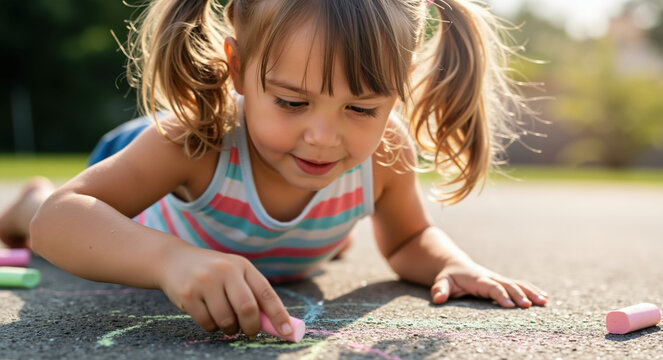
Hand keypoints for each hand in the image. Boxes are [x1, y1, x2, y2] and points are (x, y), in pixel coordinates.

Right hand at [158, 245, 293, 336]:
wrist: (174, 260)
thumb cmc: (213, 273)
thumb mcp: (234, 274)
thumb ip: (253, 295)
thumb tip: (276, 325)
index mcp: (242, 265)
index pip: (266, 292)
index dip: (279, 314)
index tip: (288, 332)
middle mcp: (225, 270)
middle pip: (247, 308)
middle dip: (251, 327)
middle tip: (250, 332)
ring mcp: (205, 281)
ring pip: (226, 319)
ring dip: (229, 328)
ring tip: (225, 321)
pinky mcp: (188, 294)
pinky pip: (207, 323)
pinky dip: (211, 326)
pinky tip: (208, 315)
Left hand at [431, 257, 547, 307]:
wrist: (455, 264)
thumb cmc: (449, 276)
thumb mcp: (442, 282)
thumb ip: (440, 290)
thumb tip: (438, 299)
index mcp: (478, 279)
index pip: (491, 287)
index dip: (501, 295)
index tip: (510, 305)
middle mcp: (491, 278)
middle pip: (508, 285)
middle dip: (520, 294)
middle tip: (530, 305)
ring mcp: (499, 279)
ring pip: (518, 284)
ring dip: (531, 292)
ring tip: (544, 301)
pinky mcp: (503, 282)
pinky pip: (520, 285)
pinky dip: (532, 290)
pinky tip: (545, 298)